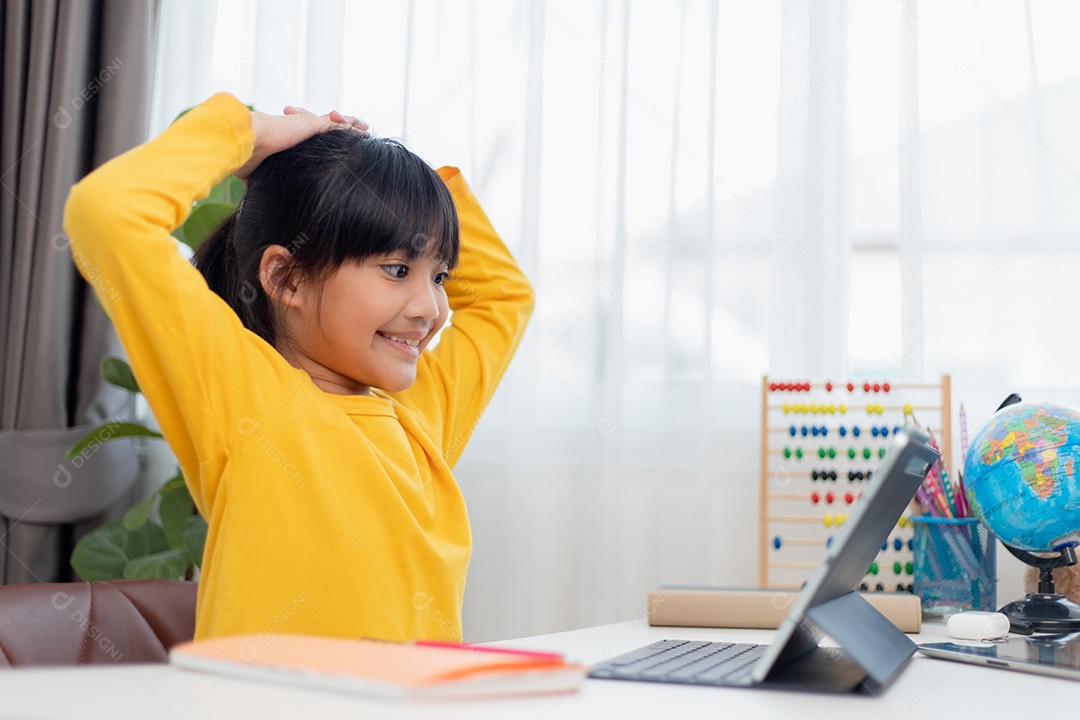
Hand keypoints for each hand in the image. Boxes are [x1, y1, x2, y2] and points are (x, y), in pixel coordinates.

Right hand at [235, 106, 369, 181]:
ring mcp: (307, 124)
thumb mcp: (257, 172)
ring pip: (334, 121)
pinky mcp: (314, 125)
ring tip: (365, 128)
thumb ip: (262, 180)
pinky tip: (365, 131)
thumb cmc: (247, 156)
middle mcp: (298, 127)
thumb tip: (257, 196)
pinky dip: (353, 128)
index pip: (304, 135)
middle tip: (350, 130)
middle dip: (337, 125)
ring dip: (350, 124)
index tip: (323, 142)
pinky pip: (340, 126)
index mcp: (286, 136)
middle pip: (322, 124)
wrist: (248, 141)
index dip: (315, 136)